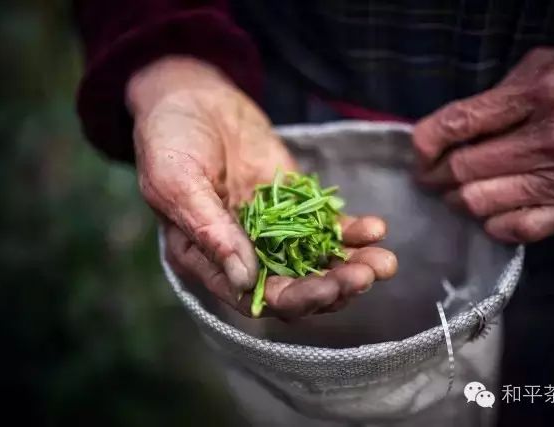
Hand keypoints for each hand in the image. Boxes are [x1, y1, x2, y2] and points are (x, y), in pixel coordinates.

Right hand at [127, 57, 396, 318]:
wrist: (191, 96)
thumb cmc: (169, 138)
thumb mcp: (177, 182)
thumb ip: (209, 232)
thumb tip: (245, 280)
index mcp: (206, 259)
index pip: (254, 296)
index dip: (293, 299)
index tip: (328, 289)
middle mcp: (242, 253)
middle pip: (294, 286)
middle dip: (332, 286)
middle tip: (365, 276)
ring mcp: (272, 230)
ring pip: (316, 261)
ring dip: (351, 265)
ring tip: (384, 261)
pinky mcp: (294, 204)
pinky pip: (325, 226)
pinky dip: (350, 232)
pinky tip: (375, 229)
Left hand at [414, 48, 553, 242]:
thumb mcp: (550, 65)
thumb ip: (502, 91)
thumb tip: (457, 123)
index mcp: (538, 94)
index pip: (458, 123)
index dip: (424, 142)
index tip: (418, 150)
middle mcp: (548, 140)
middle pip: (461, 169)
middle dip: (433, 175)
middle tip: (429, 175)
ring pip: (479, 202)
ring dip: (456, 200)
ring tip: (455, 192)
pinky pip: (514, 229)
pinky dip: (491, 223)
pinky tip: (490, 211)